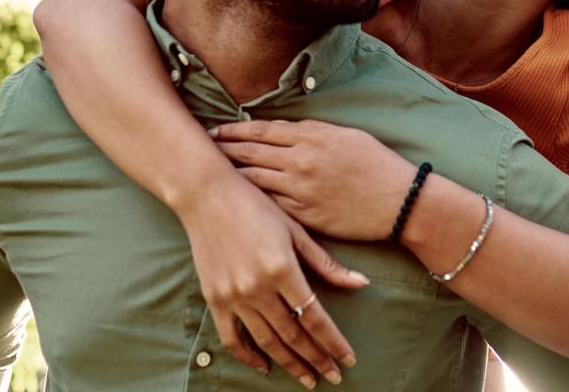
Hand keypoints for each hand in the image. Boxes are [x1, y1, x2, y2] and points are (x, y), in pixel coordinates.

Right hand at [175, 173, 366, 386]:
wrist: (206, 195)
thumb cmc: (256, 206)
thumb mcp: (295, 230)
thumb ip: (325, 263)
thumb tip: (361, 284)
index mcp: (282, 269)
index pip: (315, 316)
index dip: (333, 342)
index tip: (347, 360)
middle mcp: (257, 287)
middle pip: (293, 334)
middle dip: (316, 358)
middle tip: (332, 376)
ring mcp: (233, 295)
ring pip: (267, 341)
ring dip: (290, 363)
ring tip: (307, 377)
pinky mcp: (214, 299)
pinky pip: (232, 337)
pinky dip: (248, 356)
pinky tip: (265, 366)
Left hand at [210, 119, 419, 240]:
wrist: (399, 201)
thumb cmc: (377, 165)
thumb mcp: (346, 136)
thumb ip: (312, 131)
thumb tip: (283, 129)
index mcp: (311, 137)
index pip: (261, 131)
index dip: (235, 130)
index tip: (216, 131)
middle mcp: (301, 161)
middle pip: (250, 153)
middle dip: (223, 149)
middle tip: (201, 148)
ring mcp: (300, 190)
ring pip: (254, 179)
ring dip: (230, 175)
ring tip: (210, 174)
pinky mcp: (304, 215)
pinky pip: (269, 205)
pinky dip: (250, 200)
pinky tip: (236, 200)